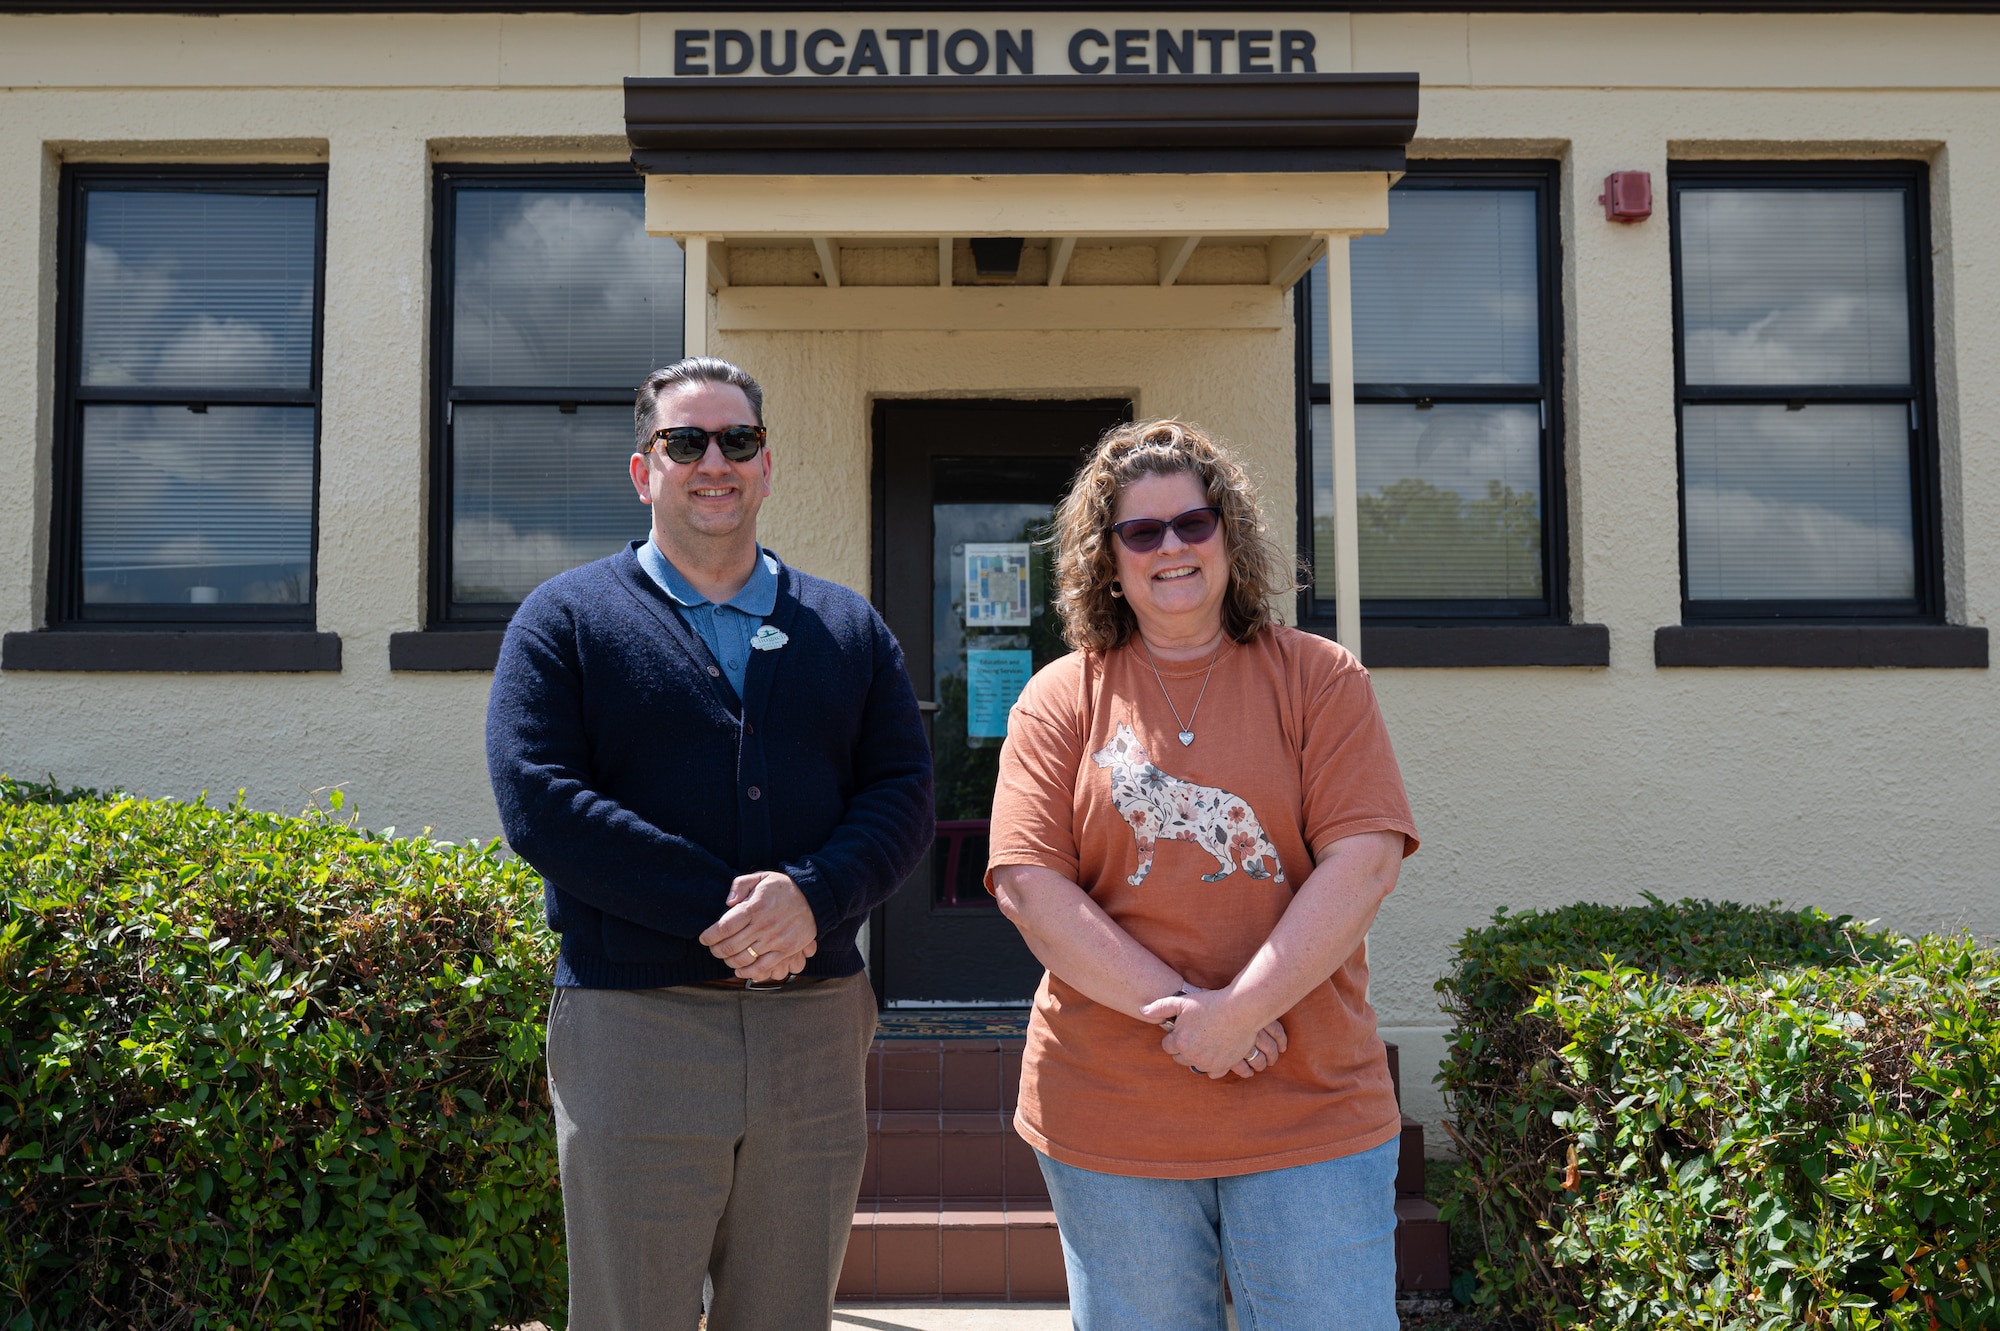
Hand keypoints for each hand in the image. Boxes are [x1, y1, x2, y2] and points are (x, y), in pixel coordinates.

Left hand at [699, 872, 818, 981]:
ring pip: (743, 958)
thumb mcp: (761, 877)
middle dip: (716, 950)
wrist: (814, 897)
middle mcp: (763, 925)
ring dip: (728, 961)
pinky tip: (739, 970)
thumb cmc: (783, 887)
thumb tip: (728, 903)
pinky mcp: (785, 950)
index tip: (703, 938)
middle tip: (713, 949)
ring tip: (725, 957)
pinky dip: (747, 972)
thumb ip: (740, 885)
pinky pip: (762, 967)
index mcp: (754, 907)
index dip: (709, 936)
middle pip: (730, 946)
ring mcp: (774, 940)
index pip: (723, 927)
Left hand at [1139, 985, 1288, 1080]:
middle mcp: (1191, 1056)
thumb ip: (1159, 1007)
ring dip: (1197, 1056)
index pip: (1167, 1046)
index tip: (1184, 1027)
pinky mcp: (1223, 1066)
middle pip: (1179, 1057)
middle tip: (1195, 1032)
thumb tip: (1141, 1010)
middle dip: (1183, 1047)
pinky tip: (1215, 1051)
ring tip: (1205, 1040)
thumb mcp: (1182, 1002)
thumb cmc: (1210, 1003)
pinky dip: (1212, 1064)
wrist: (1240, 1010)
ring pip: (1194, 1065)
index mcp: (1179, 1042)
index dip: (1174, 1035)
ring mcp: (1207, 1063)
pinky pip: (1212, 1073)